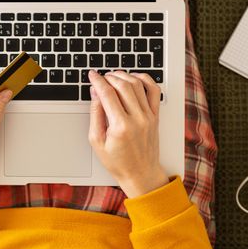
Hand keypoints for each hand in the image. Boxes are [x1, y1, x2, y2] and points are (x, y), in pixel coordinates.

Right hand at [88, 70, 168, 197]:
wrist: (141, 173)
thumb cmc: (118, 161)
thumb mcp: (97, 141)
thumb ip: (95, 114)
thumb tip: (95, 93)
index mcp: (120, 126)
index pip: (107, 94)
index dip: (98, 81)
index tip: (92, 75)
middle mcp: (137, 119)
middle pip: (123, 86)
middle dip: (109, 77)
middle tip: (101, 77)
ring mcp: (149, 116)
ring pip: (138, 85)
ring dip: (124, 76)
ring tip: (114, 76)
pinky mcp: (156, 115)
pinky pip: (154, 90)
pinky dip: (144, 79)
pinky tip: (134, 78)